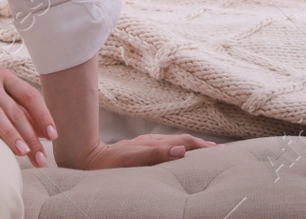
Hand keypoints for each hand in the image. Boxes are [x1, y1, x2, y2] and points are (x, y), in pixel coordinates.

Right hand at [0, 60, 55, 167]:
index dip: (43, 116)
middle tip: (40, 157)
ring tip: (21, 151)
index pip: (29, 96)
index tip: (53, 136)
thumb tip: (42, 131)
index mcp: (4, 77)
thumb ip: (17, 107)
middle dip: (30, 136)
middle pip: (14, 110)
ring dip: (9, 132)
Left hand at [69, 133, 218, 170]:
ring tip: (206, 151)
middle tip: (220, 151)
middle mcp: (152, 142)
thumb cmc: (107, 164)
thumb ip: (155, 154)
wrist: (86, 158)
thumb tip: (181, 150)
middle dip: (202, 145)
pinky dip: (180, 149)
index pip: (185, 142)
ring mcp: (147, 144)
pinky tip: (180, 153)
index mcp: (154, 144)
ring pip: (176, 142)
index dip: (203, 146)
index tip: (219, 150)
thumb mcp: (131, 160)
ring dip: (193, 146)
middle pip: (183, 141)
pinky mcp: (141, 149)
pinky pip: (167, 147)